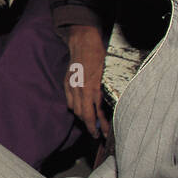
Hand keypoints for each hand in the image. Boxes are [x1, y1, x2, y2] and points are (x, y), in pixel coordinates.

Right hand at [64, 24, 109, 140]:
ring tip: (90, 122)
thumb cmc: (99, 56)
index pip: (96, 114)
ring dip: (82, 118)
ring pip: (75, 110)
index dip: (101, 126)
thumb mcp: (109, 75)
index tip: (104, 134)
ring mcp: (71, 87)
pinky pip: (69, 101)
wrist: (83, 43)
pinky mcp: (66, 83)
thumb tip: (111, 107)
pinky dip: (75, 108)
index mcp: (93, 89)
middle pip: (84, 115)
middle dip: (90, 127)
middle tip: (97, 134)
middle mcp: (80, 90)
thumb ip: (107, 92)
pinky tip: (80, 108)